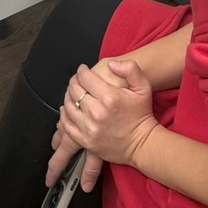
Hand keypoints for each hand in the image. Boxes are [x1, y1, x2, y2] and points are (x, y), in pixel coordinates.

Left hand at [56, 61, 159, 180]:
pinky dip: (65, 115)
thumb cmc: (142, 114)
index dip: (82, 71)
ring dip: (68, 97)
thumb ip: (130, 69)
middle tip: (77, 80)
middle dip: (74, 82)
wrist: (142, 144)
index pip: (85, 78)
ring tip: (73, 93)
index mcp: (109, 97)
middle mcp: (97, 113)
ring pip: (68, 106)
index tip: (83, 69)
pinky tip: (69, 109)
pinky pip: (67, 125)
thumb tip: (111, 64)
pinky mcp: (86, 141)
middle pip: (74, 91)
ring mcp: (90, 128)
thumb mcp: (143, 87)